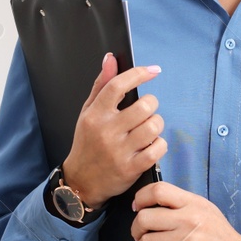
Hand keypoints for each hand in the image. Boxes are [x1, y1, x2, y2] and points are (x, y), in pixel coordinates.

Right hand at [61, 53, 164, 209]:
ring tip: (149, 128)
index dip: (138, 74)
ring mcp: (119, 151)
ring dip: (156, 125)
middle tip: (147, 111)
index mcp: (95, 114)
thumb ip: (101, 85)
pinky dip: (159, 144)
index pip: (117, 86)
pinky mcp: (131, 168)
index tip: (152, 71)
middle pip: (144, 106)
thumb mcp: (88, 112)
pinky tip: (151, 144)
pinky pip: (157, 149)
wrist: (81, 181)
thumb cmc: (88, 142)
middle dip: (152, 105)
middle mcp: (106, 131)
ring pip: (153, 126)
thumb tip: (111, 59)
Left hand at [129, 181, 240, 240]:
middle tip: (138, 236)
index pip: (158, 190)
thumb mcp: (207, 211)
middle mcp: (190, 219)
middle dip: (135, 230)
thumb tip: (153, 204)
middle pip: (145, 218)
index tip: (137, 207)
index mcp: (194, 203)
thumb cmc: (223, 238)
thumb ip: (183, 205)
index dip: (140, 198)